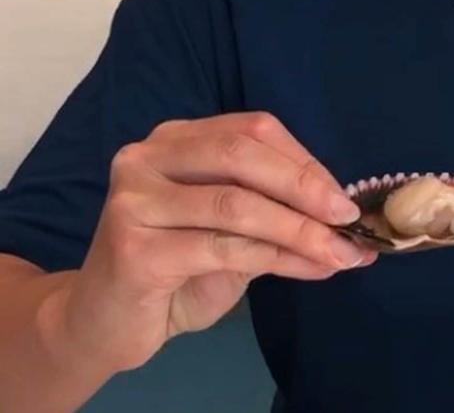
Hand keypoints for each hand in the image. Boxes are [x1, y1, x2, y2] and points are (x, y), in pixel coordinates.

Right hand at [58, 112, 374, 372]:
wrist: (104, 322)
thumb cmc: (177, 268)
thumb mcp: (232, 228)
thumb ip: (274, 207)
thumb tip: (343, 208)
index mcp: (177, 139)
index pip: (252, 131)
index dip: (304, 160)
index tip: (345, 195)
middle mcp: (149, 156)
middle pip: (242, 156)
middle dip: (305, 186)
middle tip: (348, 218)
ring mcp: (136, 199)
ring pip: (237, 205)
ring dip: (299, 230)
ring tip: (340, 253)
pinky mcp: (133, 247)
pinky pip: (221, 248)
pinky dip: (276, 257)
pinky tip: (307, 269)